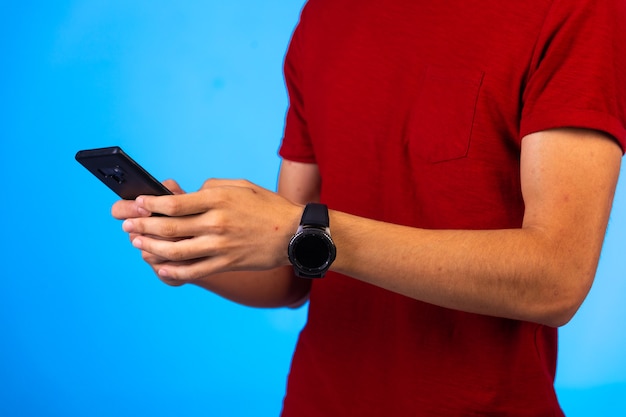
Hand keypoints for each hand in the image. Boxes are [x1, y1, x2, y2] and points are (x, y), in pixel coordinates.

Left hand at [119, 179, 302, 283]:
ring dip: (151, 248)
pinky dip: (173, 271)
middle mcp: (217, 223)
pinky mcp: (227, 263)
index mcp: (219, 199)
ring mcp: (221, 246)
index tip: (138, 203)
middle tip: (126, 225)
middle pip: (170, 228)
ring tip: (137, 244)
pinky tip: (159, 267)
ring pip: (176, 251)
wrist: (294, 234)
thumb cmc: (267, 206)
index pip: (175, 204)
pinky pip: (194, 271)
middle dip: (143, 226)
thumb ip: (212, 186)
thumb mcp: (241, 185)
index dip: (151, 205)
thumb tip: (190, 194)